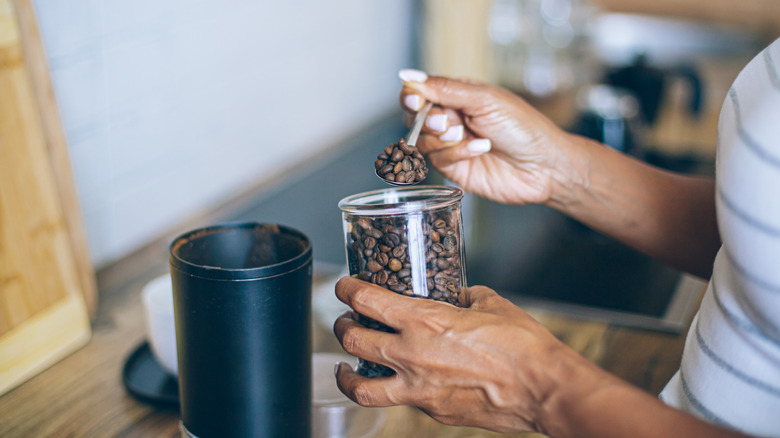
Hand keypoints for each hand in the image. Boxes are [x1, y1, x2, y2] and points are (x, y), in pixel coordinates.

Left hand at [332, 276, 599, 432]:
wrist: (545, 389)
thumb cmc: (523, 345)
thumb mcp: (492, 304)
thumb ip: (466, 296)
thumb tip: (458, 294)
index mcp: (424, 320)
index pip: (367, 301)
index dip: (348, 289)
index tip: (344, 286)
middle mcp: (412, 355)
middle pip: (353, 340)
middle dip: (342, 327)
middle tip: (345, 321)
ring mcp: (419, 389)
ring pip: (361, 387)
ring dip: (346, 374)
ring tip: (345, 367)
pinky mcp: (433, 412)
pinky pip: (400, 401)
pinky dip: (394, 390)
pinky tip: (400, 383)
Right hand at [398, 69, 580, 205]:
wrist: (544, 165)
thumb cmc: (524, 127)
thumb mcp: (484, 100)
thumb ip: (445, 89)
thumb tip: (410, 76)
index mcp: (458, 96)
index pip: (419, 92)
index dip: (412, 96)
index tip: (415, 100)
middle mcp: (451, 119)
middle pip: (415, 117)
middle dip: (427, 119)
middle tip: (446, 122)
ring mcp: (451, 145)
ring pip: (422, 141)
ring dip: (442, 138)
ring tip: (465, 135)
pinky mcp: (454, 168)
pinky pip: (437, 160)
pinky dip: (456, 153)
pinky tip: (479, 149)